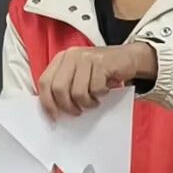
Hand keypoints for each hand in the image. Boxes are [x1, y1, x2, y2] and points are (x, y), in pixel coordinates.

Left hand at [36, 43, 154, 117]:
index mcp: (61, 59)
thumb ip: (65, 86)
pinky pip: (95, 89)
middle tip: (78, 112)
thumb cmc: (101, 71)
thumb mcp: (79, 74)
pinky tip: (104, 91)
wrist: (127, 58)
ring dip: (87, 103)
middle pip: (59, 89)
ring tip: (94, 101)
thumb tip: (54, 110)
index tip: (54, 116)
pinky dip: (100, 96)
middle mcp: (71, 56)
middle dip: (68, 106)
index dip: (48, 102)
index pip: (45, 82)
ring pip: (77, 92)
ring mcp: (86, 58)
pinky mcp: (101, 63)